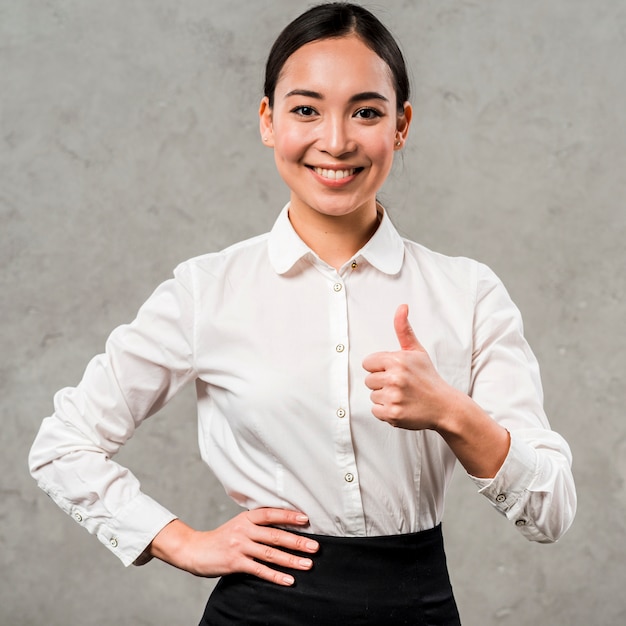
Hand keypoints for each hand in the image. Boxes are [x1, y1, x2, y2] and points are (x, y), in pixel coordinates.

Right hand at [150, 508, 318, 585]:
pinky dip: (275, 576)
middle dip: (297, 541)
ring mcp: (240, 546)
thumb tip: (283, 528)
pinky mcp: (235, 563)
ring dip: (291, 560)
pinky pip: (259, 570)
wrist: (195, 549)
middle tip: (315, 546)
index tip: (306, 519)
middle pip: (275, 535)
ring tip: (308, 564)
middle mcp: (244, 530)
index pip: (271, 514)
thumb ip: (257, 525)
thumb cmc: (221, 538)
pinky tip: (288, 580)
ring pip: (270, 553)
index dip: (289, 516)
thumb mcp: (238, 525)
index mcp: (246, 518)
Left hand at [362, 304, 453, 429]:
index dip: (380, 367)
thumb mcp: (417, 351)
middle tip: (401, 385)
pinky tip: (401, 406)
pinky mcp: (393, 413)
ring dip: (385, 397)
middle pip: (369, 380)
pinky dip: (386, 411)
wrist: (445, 406)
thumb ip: (404, 329)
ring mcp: (393, 396)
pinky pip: (376, 411)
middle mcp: (394, 377)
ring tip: (403, 396)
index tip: (394, 371)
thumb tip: (402, 307)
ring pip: (373, 395)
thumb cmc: (428, 378)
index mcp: (397, 360)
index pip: (368, 363)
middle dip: (382, 383)